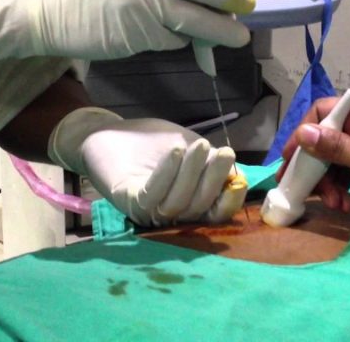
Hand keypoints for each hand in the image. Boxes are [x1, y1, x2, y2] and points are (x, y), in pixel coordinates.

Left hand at [47, 108, 246, 225]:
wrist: (108, 133)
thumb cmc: (150, 142)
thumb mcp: (187, 146)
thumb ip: (207, 160)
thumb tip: (235, 172)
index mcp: (188, 206)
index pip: (214, 213)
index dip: (230, 200)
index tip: (241, 178)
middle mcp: (170, 217)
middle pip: (199, 208)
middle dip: (214, 179)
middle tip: (226, 152)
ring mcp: (149, 213)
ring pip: (178, 202)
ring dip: (192, 173)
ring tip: (200, 145)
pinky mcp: (129, 203)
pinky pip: (152, 194)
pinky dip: (167, 173)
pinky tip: (177, 151)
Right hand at [279, 98, 349, 207]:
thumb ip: (339, 149)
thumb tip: (303, 133)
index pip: (319, 114)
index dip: (300, 137)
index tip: (289, 163)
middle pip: (324, 140)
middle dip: (315, 168)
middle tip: (311, 194)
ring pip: (336, 158)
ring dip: (330, 181)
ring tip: (338, 205)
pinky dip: (344, 184)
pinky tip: (346, 201)